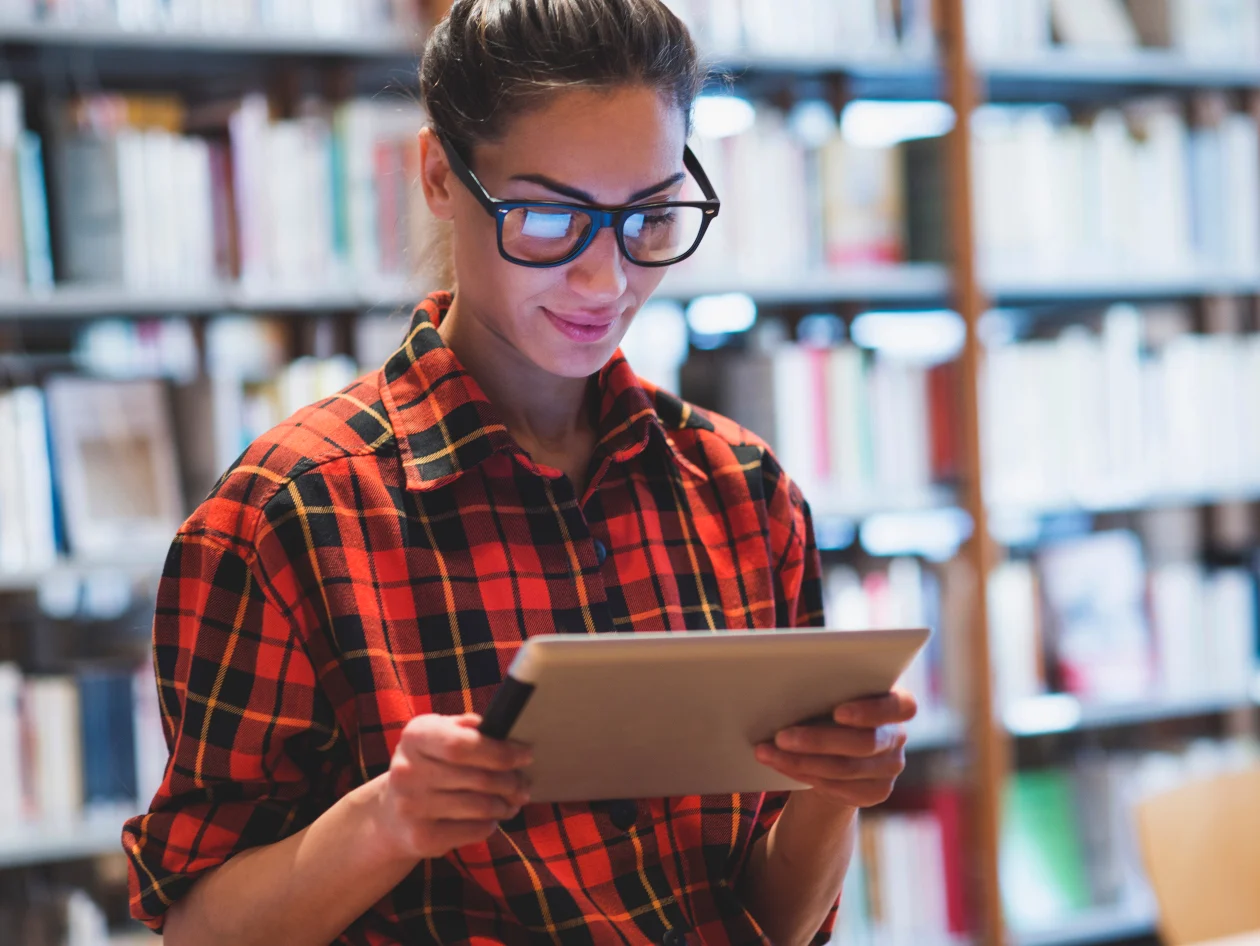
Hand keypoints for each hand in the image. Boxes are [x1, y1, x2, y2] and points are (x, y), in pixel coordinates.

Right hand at [376, 713, 531, 860]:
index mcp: (415, 737)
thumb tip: (500, 729)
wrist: (392, 814)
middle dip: (510, 781)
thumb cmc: (429, 766)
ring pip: (481, 806)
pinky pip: (474, 830)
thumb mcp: (439, 736)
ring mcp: (411, 807)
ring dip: (506, 804)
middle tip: (524, 783)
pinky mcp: (421, 838)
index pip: (462, 745)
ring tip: (513, 800)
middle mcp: (406, 771)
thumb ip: (466, 728)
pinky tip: (491, 818)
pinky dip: (491, 824)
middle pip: (478, 778)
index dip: (500, 752)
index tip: (526, 755)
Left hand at [754, 689, 916, 808]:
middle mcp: (898, 736)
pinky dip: (803, 774)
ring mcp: (890, 768)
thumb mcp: (832, 692)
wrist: (835, 748)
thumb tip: (783, 680)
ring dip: (800, 761)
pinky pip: (837, 787)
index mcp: (896, 702)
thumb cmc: (829, 706)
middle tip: (781, 736)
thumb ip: (826, 686)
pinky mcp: (875, 792)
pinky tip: (780, 765)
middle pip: (864, 742)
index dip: (871, 711)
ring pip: (844, 769)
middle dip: (818, 740)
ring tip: (767, 752)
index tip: (838, 712)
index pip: (903, 706)